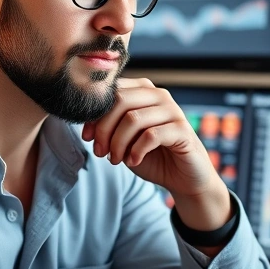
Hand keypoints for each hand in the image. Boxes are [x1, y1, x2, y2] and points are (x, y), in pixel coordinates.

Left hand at [81, 78, 217, 199]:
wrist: (183, 178)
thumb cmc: (151, 156)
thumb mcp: (124, 138)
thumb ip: (109, 125)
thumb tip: (86, 121)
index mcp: (143, 91)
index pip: (112, 90)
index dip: (94, 113)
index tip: (87, 136)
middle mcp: (159, 95)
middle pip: (120, 100)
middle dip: (104, 129)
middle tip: (100, 151)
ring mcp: (173, 110)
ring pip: (133, 119)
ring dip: (118, 143)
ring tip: (115, 159)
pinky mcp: (182, 130)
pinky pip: (151, 135)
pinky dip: (136, 151)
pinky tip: (133, 161)